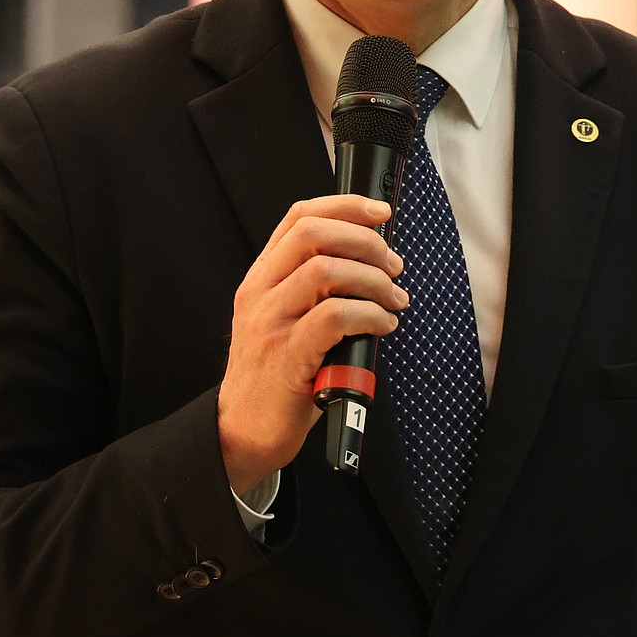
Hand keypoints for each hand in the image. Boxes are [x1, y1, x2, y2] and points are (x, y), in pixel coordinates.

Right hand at [218, 194, 406, 496]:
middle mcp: (260, 293)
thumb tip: (373, 263)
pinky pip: (334, 316)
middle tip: (393, 265)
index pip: (298, 217)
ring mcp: (270, 322)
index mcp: (261, 278)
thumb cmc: (276, 376)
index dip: (344, 205)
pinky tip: (382, 326)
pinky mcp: (287, 356)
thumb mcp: (284, 319)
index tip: (380, 212)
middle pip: (313, 233)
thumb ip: (313, 289)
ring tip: (393, 300)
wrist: (242, 430)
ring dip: (373, 280)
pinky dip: (369, 315)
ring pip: (326, 270)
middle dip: (365, 241)